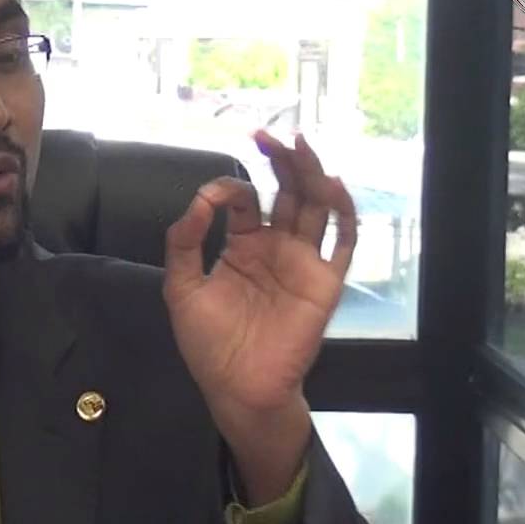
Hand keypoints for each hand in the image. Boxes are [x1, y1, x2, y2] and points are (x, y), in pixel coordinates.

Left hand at [163, 130, 357, 499]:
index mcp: (243, 246)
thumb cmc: (209, 344)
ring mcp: (303, 262)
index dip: (230, 189)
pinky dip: (343, 214)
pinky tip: (332, 187)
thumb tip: (199, 200)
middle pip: (287, 193)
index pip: (246, 200)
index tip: (214, 196)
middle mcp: (277, 247)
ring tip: (300, 146)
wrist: (237, 387)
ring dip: (311, 175)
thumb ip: (184, 242)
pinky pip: (342, 242)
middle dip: (281, 162)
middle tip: (271, 135)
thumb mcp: (181, 288)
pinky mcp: (325, 282)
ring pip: (316, 207)